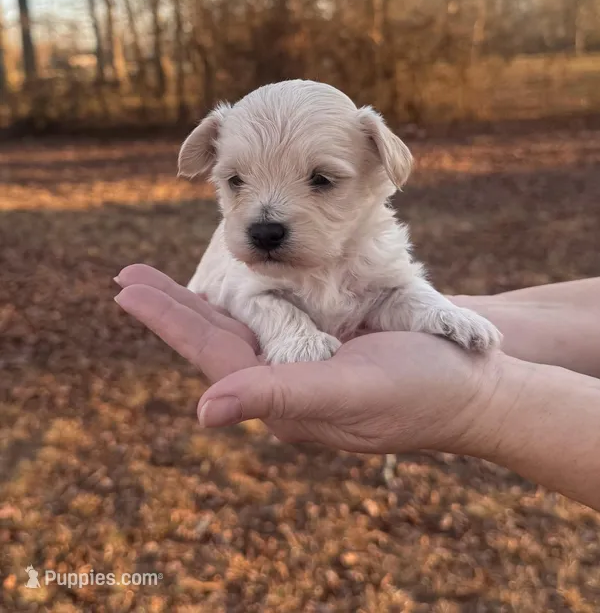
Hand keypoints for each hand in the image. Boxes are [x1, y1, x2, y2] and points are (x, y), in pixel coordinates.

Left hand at [114, 264, 495, 454]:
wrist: (475, 386)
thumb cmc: (422, 390)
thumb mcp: (349, 392)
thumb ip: (278, 397)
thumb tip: (202, 411)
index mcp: (283, 399)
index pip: (211, 355)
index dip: (168, 321)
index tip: (125, 288)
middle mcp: (286, 384)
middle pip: (215, 339)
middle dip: (170, 307)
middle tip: (125, 277)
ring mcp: (305, 365)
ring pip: (238, 327)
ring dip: (197, 302)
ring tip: (157, 282)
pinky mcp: (326, 348)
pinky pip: (271, 319)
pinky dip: (241, 298)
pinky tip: (227, 287)